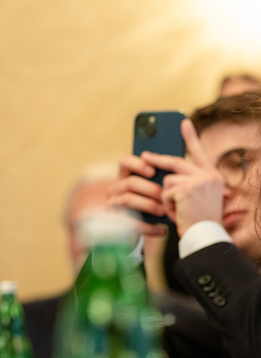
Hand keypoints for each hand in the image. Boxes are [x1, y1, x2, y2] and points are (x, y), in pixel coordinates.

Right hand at [107, 154, 167, 236]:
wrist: (137, 231)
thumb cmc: (151, 206)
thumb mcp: (151, 190)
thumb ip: (160, 179)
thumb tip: (176, 168)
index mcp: (124, 176)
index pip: (124, 161)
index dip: (137, 164)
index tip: (153, 171)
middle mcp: (115, 188)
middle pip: (130, 182)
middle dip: (150, 189)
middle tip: (164, 196)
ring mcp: (113, 204)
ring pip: (128, 199)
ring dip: (149, 205)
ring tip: (164, 211)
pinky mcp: (115, 221)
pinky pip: (131, 221)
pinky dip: (149, 227)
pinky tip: (162, 230)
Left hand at [151, 119, 223, 236]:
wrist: (204, 236)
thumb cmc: (197, 219)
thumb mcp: (197, 197)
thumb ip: (187, 181)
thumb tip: (165, 170)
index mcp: (213, 176)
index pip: (199, 152)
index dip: (190, 136)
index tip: (183, 122)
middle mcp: (208, 176)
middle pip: (174, 162)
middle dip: (156, 160)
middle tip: (144, 155)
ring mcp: (198, 181)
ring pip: (166, 181)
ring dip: (166, 196)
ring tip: (178, 209)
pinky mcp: (185, 189)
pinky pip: (164, 192)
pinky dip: (166, 204)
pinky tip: (178, 213)